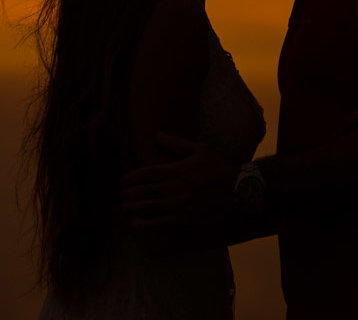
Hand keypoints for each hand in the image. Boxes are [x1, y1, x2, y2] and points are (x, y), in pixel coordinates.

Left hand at [119, 133, 235, 228]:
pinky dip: (144, 223)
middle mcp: (171, 188)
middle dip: (127, 193)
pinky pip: (157, 222)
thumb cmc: (217, 167)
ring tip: (124, 207)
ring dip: (131, 207)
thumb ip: (176, 142)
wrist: (235, 189)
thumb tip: (157, 135)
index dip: (129, 178)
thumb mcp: (198, 149)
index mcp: (173, 170)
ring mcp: (175, 204)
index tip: (123, 181)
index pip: (144, 174)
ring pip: (145, 207)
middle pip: (141, 191)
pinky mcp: (181, 218)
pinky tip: (135, 222)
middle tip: (121, 194)